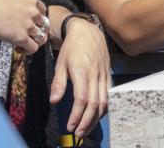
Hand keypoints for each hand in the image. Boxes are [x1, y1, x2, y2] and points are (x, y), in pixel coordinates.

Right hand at [0, 0, 48, 54]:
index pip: (44, 12)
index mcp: (32, 0)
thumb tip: (19, 15)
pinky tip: (18, 48)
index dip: (38, 19)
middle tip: (28, 35)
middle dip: (37, 31)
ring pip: (41, 38)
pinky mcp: (22, 37)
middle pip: (44, 25)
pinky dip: (27, 51)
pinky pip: (33, 48)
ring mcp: (29, 25)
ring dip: (33, 41)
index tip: (31, 23)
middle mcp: (34, 13)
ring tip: (23, 43)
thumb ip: (21, 6)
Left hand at [49, 18, 109, 138]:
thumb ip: (58, 83)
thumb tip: (54, 101)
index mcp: (82, 71)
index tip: (70, 125)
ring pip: (104, 102)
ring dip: (96, 118)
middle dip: (87, 121)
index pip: (82, 99)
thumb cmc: (72, 47)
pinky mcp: (108, 75)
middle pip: (95, 104)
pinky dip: (103, 108)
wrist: (87, 30)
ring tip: (86, 128)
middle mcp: (95, 75)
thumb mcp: (60, 63)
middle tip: (79, 133)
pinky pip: (108, 95)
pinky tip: (96, 115)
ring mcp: (104, 75)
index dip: (77, 115)